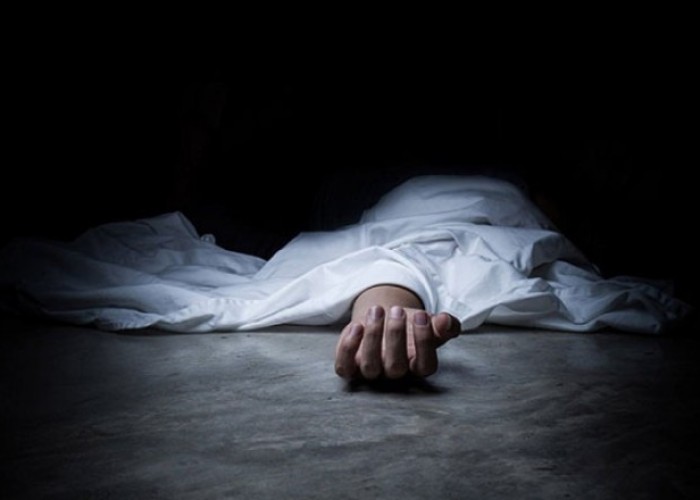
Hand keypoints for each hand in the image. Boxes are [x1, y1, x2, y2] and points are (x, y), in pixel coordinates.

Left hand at [334, 305, 458, 379]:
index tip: (422, 315)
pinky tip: (356, 326)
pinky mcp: (350, 366)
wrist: (383, 320)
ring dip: (373, 337)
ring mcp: (371, 372)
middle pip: (396, 367)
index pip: (425, 365)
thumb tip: (446, 321)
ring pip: (370, 367)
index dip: (424, 342)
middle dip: (396, 336)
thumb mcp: (429, 322)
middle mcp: (394, 373)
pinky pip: (344, 367)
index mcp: (417, 365)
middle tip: (396, 311)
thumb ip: (444, 324)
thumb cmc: (409, 326)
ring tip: (377, 310)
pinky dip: (348, 349)